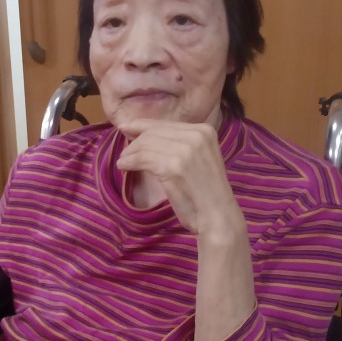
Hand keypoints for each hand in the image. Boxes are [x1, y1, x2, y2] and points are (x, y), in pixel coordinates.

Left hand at [116, 119, 242, 235]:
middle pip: (154, 132)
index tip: (125, 126)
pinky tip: (124, 167)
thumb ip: (180, 145)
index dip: (142, 125)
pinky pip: (143, 158)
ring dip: (130, 153)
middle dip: (135, 142)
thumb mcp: (198, 159)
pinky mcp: (173, 166)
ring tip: (123, 161)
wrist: (218, 215)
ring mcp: (185, 151)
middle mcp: (196, 136)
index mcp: (204, 130)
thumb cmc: (206, 193)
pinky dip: (130, 162)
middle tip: (124, 152)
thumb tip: (146, 136)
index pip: (166, 124)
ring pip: (146, 145)